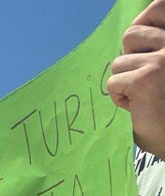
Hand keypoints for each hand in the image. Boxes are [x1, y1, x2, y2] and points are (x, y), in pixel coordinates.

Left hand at [109, 0, 164, 156]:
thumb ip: (158, 49)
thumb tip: (134, 32)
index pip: (158, 9)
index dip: (143, 24)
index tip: (141, 45)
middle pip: (131, 35)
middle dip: (130, 58)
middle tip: (144, 77)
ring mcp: (161, 61)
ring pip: (119, 62)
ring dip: (126, 81)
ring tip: (145, 95)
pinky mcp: (144, 80)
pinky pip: (114, 82)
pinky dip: (121, 98)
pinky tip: (140, 106)